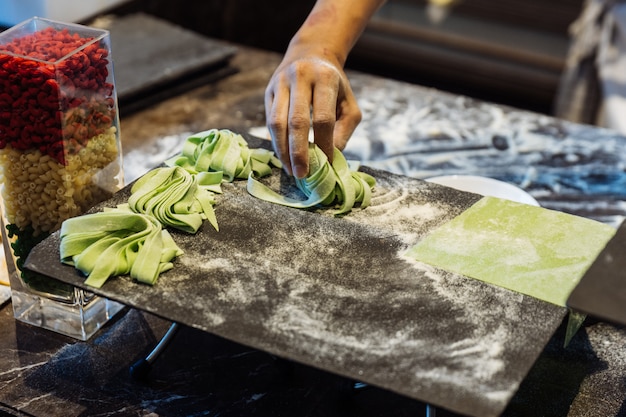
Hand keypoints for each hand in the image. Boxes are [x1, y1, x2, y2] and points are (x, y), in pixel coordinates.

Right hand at [265, 52, 361, 177]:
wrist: (310, 53)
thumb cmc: (334, 85)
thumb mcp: (349, 103)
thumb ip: (344, 130)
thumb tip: (331, 156)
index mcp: (325, 78)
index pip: (323, 118)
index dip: (324, 144)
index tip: (326, 164)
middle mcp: (300, 77)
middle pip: (296, 121)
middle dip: (299, 152)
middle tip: (303, 174)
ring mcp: (280, 83)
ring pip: (277, 122)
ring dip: (283, 150)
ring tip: (291, 170)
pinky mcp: (268, 91)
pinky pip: (269, 121)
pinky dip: (276, 142)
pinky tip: (284, 156)